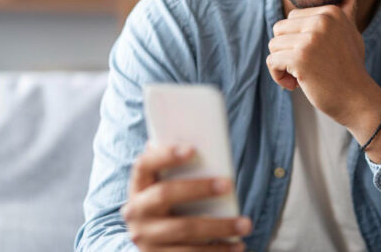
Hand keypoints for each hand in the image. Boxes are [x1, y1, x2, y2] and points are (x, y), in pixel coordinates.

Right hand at [122, 143, 251, 251]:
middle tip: (228, 185)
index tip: (192, 149)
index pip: (144, 164)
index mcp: (139, 187)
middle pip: (165, 194)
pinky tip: (237, 247)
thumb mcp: (165, 186)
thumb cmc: (169, 205)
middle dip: (199, 188)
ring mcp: (145, 238)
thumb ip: (176, 168)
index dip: (165, 154)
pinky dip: (216, 251)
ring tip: (244, 224)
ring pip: (184, 230)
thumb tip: (200, 140)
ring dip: (219, 227)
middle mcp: (136, 212)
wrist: (153, 244)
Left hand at [266, 0, 380, 127]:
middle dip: (286, 51)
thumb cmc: (351, 67)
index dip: (297, 40)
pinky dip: (279, 77)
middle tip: (307, 67)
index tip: (315, 56)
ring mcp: (310, 39)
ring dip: (283, 65)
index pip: (291, 18)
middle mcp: (321, 21)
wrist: (358, 99)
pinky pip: (272, 62)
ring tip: (303, 76)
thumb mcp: (351, 32)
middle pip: (279, 29)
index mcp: (330, 12)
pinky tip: (296, 85)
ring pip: (273, 46)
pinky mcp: (300, 58)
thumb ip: (347, 9)